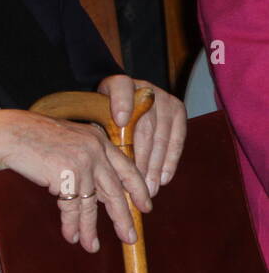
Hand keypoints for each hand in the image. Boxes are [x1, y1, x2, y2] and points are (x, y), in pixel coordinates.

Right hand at [0, 108, 152, 251]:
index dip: (137, 189)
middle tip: (130, 237)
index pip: (126, 168)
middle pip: (115, 190)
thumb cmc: (31, 138)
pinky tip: (72, 236)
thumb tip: (98, 190)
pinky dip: (72, 224)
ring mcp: (82, 162)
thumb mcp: (68, 141)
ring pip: (92, 203)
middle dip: (123, 217)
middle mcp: (95, 149)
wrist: (8, 134)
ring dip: (90, 228)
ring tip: (91, 246)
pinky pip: (72, 207)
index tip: (145, 206)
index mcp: (98, 139)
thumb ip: (86, 158)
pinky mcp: (67, 174)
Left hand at [97, 75, 185, 196]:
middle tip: (136, 184)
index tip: (119, 120)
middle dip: (141, 159)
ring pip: (161, 136)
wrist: (123, 96)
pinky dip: (170, 161)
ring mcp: (164, 98)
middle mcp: (144, 88)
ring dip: (155, 166)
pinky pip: (177, 139)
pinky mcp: (178, 109)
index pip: (120, 89)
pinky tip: (164, 178)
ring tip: (150, 188)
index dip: (121, 104)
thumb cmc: (104, 113)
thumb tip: (102, 166)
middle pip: (143, 126)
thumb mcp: (95, 116)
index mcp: (117, 84)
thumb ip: (99, 132)